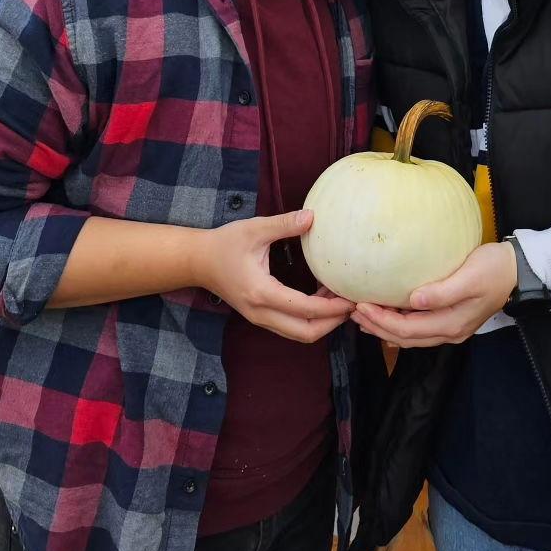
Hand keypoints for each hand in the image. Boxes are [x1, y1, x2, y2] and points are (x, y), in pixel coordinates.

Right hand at [198, 211, 353, 342]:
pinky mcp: (260, 316)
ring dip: (323, 322)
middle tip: (352, 304)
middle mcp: (261, 312)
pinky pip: (291, 326)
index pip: (305, 309)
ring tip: (339, 299)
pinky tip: (321, 295)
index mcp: (261, 293)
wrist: (197, 261)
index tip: (352, 298)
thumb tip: (313, 217)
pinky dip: (310, 318)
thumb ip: (284, 224)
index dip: (332, 307)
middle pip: (306, 333)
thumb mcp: (254, 229)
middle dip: (333, 323)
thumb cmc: (225, 243)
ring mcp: (259, 318)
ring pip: (299, 333)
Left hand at [351, 242, 516, 347]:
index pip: (407, 330)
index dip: (381, 320)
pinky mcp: (451, 319)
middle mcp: (449, 332)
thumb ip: (442, 292)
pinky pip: (419, 328)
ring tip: (364, 316)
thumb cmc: (494, 269)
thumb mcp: (469, 277)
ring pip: (411, 336)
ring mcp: (451, 328)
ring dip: (386, 327)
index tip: (361, 305)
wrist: (519, 271)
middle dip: (377, 327)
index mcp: (451, 324)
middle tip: (353, 312)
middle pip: (405, 338)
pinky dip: (400, 323)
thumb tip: (414, 300)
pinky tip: (389, 314)